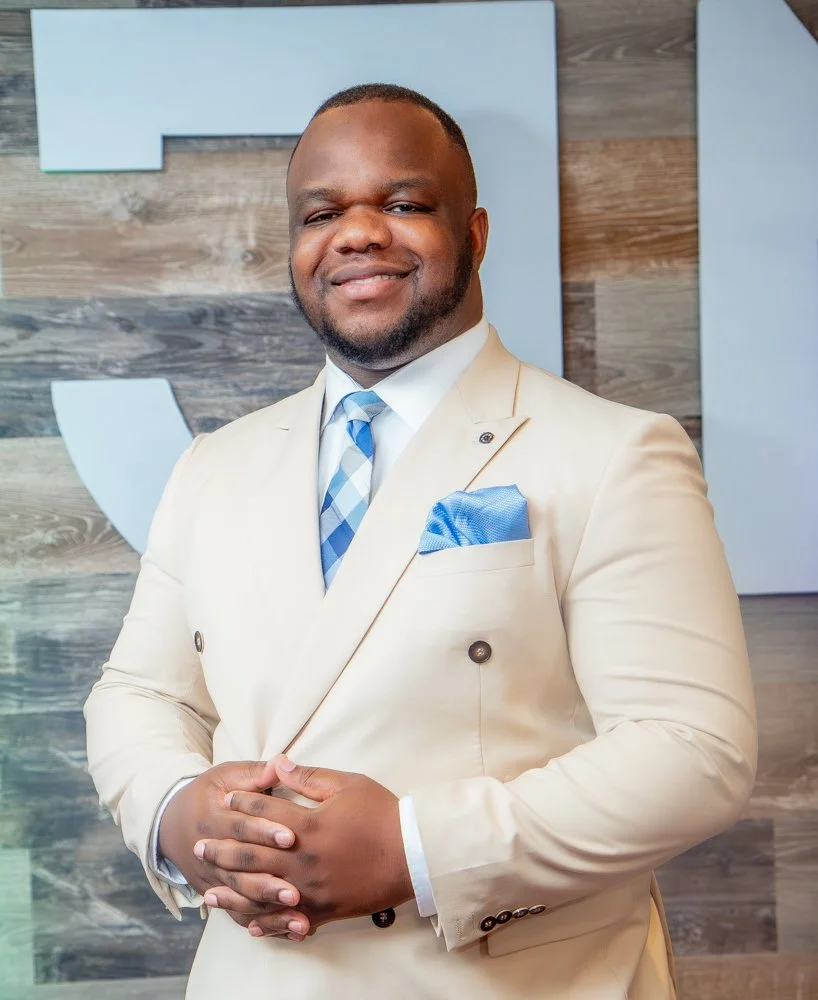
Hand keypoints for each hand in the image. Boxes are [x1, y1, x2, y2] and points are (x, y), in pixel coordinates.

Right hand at [158, 760, 309, 940]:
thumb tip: (282, 762)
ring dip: (268, 908)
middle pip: (240, 870)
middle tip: (295, 890)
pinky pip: (241, 915)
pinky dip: (266, 925)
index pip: (239, 828)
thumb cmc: (208, 793)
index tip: (291, 836)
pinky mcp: (219, 897)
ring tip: (298, 913)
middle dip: (267, 881)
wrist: (170, 823)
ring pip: (240, 899)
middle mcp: (210, 854)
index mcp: (213, 818)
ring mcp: (213, 879)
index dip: (263, 832)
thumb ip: (255, 773)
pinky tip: (292, 930)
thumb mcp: (225, 775)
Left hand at [197, 758, 413, 936]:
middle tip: (198, 847)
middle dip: (222, 849)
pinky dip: (263, 923)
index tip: (225, 801)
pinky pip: (286, 920)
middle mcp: (303, 860)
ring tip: (207, 892)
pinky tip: (246, 924)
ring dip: (231, 892)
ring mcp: (311, 889)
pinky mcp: (323, 910)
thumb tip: (278, 763)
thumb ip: (309, 777)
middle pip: (252, 854)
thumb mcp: (348, 784)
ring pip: (260, 893)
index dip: (242, 805)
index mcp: (308, 825)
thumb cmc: (382, 813)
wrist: (414, 854)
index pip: (264, 813)